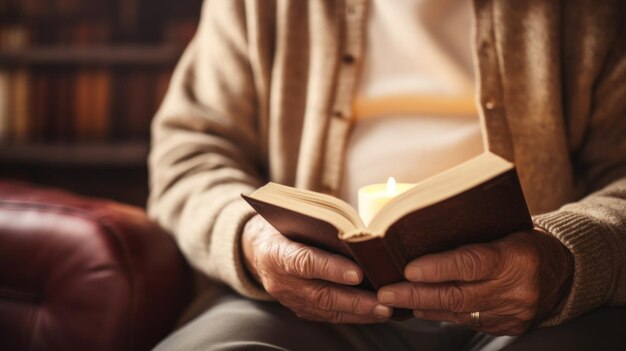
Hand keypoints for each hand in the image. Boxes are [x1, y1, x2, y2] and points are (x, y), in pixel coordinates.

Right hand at [242, 215, 391, 322]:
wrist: (259, 249)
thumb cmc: (286, 226)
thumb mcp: (297, 220)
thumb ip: (323, 227)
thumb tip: (362, 237)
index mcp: (277, 252)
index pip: (305, 261)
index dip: (331, 269)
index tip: (358, 274)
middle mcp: (281, 280)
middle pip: (320, 294)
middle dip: (354, 300)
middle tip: (381, 302)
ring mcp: (290, 299)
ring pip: (326, 309)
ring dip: (358, 312)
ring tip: (384, 310)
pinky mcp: (299, 309)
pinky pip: (327, 316)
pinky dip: (352, 315)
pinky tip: (373, 312)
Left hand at [377, 228, 573, 334]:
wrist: (566, 273)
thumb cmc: (526, 241)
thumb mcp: (506, 229)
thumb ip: (471, 235)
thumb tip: (421, 233)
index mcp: (515, 256)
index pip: (471, 263)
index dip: (437, 267)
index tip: (408, 269)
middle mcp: (515, 289)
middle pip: (458, 295)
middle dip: (416, 294)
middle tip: (386, 292)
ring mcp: (511, 313)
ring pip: (458, 312)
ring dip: (422, 306)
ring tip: (393, 299)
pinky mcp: (507, 327)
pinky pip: (466, 322)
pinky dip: (440, 313)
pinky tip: (420, 307)